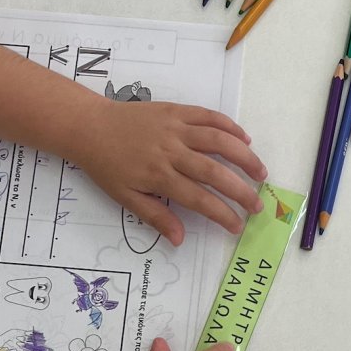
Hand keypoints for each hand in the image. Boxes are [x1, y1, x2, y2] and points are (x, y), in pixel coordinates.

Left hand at [75, 99, 266, 244]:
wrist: (90, 127)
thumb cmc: (107, 165)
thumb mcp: (126, 198)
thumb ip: (156, 217)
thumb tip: (180, 239)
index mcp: (159, 176)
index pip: (199, 199)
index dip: (222, 214)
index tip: (237, 226)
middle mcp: (172, 152)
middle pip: (215, 172)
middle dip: (241, 190)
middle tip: (258, 205)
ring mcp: (175, 128)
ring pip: (219, 141)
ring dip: (244, 156)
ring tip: (260, 172)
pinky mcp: (176, 110)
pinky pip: (208, 116)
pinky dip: (229, 126)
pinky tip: (244, 138)